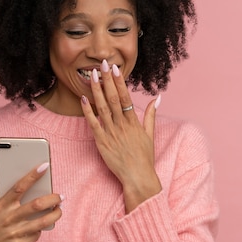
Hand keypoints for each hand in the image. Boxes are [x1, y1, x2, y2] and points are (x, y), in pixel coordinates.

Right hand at [0, 163, 62, 241]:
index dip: (33, 176)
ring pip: (42, 222)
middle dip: (52, 199)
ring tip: (59, 209)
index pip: (19, 187)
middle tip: (60, 196)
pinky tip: (43, 224)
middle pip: (36, 205)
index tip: (44, 166)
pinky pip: (37, 235)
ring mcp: (15, 233)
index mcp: (1, 205)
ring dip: (55, 214)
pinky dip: (42, 229)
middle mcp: (9, 218)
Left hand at [81, 59, 161, 212]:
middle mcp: (122, 125)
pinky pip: (93, 124)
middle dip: (107, 80)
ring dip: (97, 90)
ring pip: (102, 107)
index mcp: (133, 122)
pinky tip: (83, 99)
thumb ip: (151, 115)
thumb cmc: (144, 158)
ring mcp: (111, 133)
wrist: (138, 177)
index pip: (126, 97)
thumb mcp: (150, 134)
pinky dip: (88, 111)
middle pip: (113, 98)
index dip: (119, 81)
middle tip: (101, 64)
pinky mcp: (102, 142)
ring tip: (91, 76)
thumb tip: (157, 98)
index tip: (114, 69)